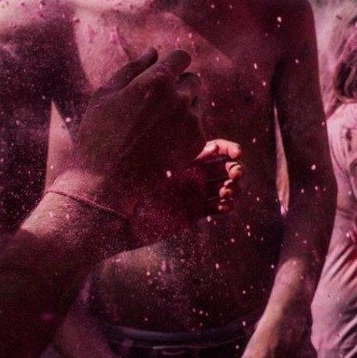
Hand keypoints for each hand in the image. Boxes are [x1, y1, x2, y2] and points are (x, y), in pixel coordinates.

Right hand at [54, 48, 243, 244]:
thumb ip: (132, 69)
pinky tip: (162, 140)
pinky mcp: (197, 142)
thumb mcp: (105, 94)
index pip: (182, 56)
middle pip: (193, 80)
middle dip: (178, 85)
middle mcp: (180, 98)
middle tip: (154, 104)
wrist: (108, 181)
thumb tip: (153, 52)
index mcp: (157, 81)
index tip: (163, 73)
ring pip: (197, 102)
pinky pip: (198, 125)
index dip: (172, 63)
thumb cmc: (99, 134)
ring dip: (184, 106)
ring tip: (156, 123)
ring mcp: (192, 121)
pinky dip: (185, 128)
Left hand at [126, 138, 244, 247]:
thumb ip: (177, 150)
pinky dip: (227, 205)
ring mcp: (194, 192)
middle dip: (236, 169)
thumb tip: (204, 141)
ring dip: (233, 188)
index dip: (230, 149)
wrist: (119, 216)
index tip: (237, 154)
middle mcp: (191, 173)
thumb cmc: (130, 185)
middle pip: (225, 167)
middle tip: (234, 176)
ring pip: (225, 187)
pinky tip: (226, 206)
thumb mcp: (152, 162)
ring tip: (225, 194)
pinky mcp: (194, 212)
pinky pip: (218, 207)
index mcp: (184, 157)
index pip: (215, 148)